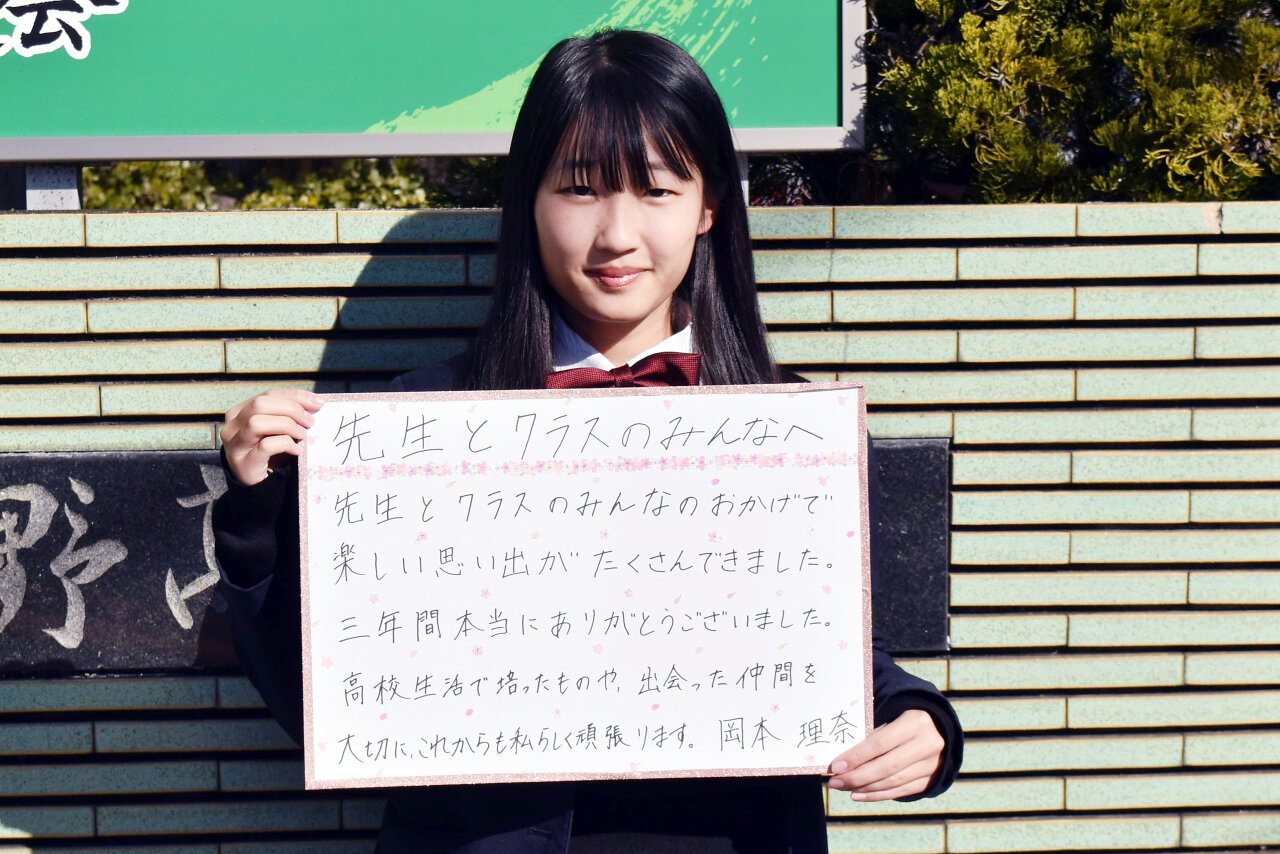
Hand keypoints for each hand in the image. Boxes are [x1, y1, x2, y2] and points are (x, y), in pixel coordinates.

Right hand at [220, 389, 322, 485]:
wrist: (259, 485)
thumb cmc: (272, 454)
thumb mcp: (279, 430)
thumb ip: (289, 414)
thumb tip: (316, 403)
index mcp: (240, 412)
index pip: (269, 395)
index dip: (295, 396)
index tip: (318, 403)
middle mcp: (232, 425)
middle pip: (261, 404)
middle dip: (292, 409)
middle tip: (311, 421)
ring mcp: (235, 444)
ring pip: (257, 422)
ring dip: (287, 425)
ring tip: (302, 435)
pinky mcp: (243, 462)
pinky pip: (265, 446)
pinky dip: (286, 444)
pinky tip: (297, 451)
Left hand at [826, 709, 944, 800]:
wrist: (938, 725)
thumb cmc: (903, 716)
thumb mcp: (891, 713)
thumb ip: (871, 730)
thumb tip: (842, 756)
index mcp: (915, 722)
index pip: (880, 743)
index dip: (856, 756)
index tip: (836, 766)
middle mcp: (928, 744)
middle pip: (887, 766)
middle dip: (857, 777)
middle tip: (835, 782)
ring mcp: (933, 764)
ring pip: (894, 781)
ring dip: (865, 787)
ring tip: (844, 787)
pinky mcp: (933, 778)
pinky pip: (903, 791)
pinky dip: (878, 795)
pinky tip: (859, 794)